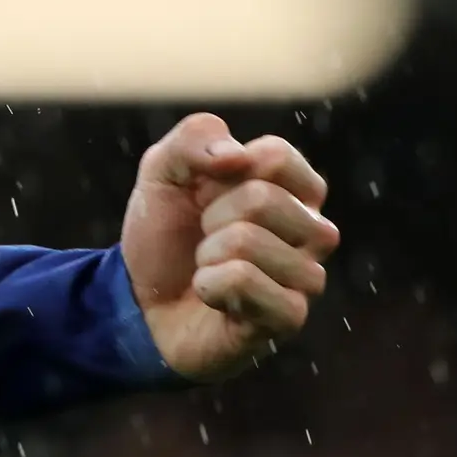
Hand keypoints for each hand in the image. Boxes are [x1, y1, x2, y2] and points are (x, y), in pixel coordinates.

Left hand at [119, 112, 338, 381]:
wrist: (142, 302)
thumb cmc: (166, 234)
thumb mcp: (163, 173)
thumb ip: (194, 140)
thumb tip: (237, 156)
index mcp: (295, 189)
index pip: (277, 155)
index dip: (221, 172)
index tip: (206, 194)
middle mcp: (314, 230)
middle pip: (262, 198)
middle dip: (210, 217)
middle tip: (204, 238)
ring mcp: (307, 277)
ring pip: (247, 242)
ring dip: (206, 255)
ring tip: (208, 268)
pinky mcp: (290, 317)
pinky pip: (242, 281)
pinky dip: (209, 284)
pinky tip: (212, 296)